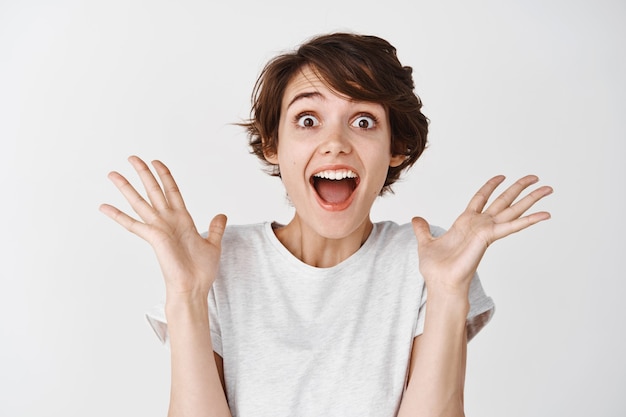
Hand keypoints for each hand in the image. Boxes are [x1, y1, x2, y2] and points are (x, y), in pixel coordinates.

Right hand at [100, 156, 226, 298]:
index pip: (172, 191)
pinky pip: (132, 223)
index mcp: (183, 220)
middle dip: (143, 174)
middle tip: (132, 157)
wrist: (194, 287)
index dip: (165, 176)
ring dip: (126, 187)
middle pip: (153, 190)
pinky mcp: (153, 237)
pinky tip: (103, 206)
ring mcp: (159, 228)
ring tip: (113, 173)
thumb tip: (221, 215)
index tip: (156, 162)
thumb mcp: (214, 244)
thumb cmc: (201, 270)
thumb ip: (216, 228)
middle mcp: (168, 221)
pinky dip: (117, 214)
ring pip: (140, 202)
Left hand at [411, 175, 551, 295]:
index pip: (480, 199)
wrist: (440, 282)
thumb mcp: (426, 242)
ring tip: (548, 188)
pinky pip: (512, 226)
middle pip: (503, 201)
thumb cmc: (435, 268)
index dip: (490, 187)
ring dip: (531, 199)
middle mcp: (480, 225)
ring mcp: (487, 231)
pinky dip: (529, 220)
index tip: (501, 176)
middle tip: (536, 177)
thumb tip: (415, 219)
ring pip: (513, 210)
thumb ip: (423, 229)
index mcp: (465, 223)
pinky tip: (544, 214)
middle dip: (519, 189)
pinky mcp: (489, 237)